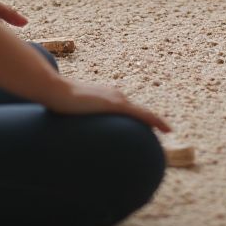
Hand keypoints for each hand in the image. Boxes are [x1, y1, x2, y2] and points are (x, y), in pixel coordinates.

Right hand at [50, 79, 170, 132]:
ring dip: (155, 121)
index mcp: (110, 98)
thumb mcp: (78, 113)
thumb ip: (84, 120)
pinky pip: (139, 113)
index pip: (131, 110)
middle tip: (167, 131)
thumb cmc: (63, 104)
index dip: (144, 119)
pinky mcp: (114, 104)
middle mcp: (117, 96)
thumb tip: (82, 134)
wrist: (57, 91)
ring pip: (142, 113)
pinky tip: (163, 128)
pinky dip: (152, 120)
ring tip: (168, 130)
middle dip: (153, 121)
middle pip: (140, 112)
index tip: (155, 127)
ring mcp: (116, 99)